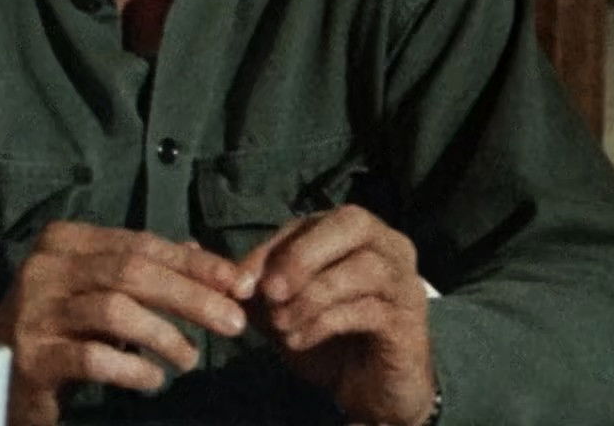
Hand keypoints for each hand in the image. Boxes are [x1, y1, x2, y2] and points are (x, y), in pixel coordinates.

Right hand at [0, 222, 254, 425]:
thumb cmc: (57, 322)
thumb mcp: (96, 286)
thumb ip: (142, 266)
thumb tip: (201, 252)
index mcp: (63, 241)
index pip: (140, 243)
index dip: (195, 263)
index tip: (239, 285)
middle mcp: (45, 268)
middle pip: (132, 271)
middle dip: (192, 296)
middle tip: (234, 323)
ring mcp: (35, 312)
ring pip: (115, 310)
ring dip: (166, 336)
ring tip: (190, 359)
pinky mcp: (34, 357)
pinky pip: (95, 358)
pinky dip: (134, 368)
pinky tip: (153, 379)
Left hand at [240, 205, 434, 425]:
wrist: (369, 389)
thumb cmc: (326, 337)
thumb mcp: (281, 306)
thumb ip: (252, 284)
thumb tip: (203, 258)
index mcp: (354, 233)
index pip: (309, 223)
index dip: (271, 249)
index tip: (239, 283)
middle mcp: (388, 245)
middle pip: (351, 223)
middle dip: (303, 256)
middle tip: (270, 292)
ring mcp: (404, 281)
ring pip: (362, 268)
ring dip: (312, 295)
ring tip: (281, 323)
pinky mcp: (410, 320)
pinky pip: (369, 309)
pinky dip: (325, 323)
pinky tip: (298, 339)